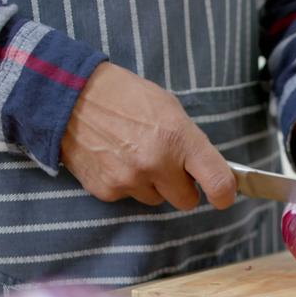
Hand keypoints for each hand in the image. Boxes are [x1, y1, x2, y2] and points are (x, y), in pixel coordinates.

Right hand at [60, 62, 236, 209]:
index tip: (222, 196)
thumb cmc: (124, 97)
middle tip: (168, 165)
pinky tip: (114, 158)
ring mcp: (130, 180)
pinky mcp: (107, 190)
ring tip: (133, 154)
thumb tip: (207, 169)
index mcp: (179, 138)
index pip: (217, 181)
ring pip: (156, 199)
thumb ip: (190, 142)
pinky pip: (129, 197)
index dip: (224, 194)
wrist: (71, 96)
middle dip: (181, 186)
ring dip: (151, 184)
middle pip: (187, 200)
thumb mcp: (169, 108)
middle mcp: (157, 163)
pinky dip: (125, 183)